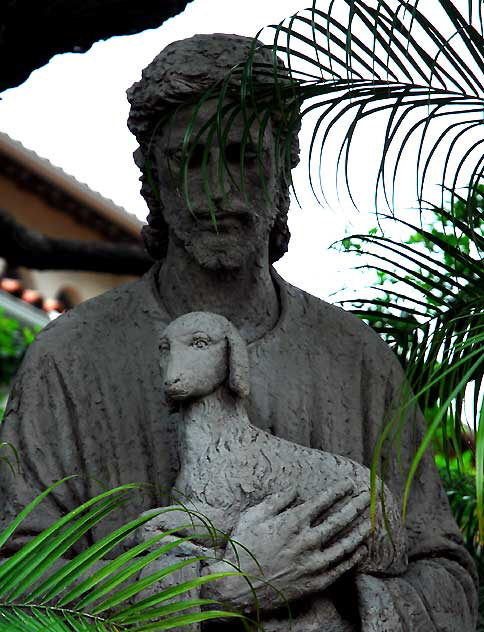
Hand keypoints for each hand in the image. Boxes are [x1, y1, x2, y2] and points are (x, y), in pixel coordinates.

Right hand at [201, 480, 371, 612]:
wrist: (236, 586)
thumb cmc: (242, 548)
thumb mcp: (253, 516)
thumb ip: (276, 501)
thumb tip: (294, 490)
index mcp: (291, 522)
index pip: (322, 502)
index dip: (337, 491)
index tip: (348, 483)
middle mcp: (305, 542)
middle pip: (339, 520)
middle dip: (355, 505)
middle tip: (367, 496)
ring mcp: (312, 563)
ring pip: (344, 544)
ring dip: (360, 530)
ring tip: (370, 520)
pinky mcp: (314, 582)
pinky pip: (340, 568)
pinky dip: (353, 557)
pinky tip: (361, 548)